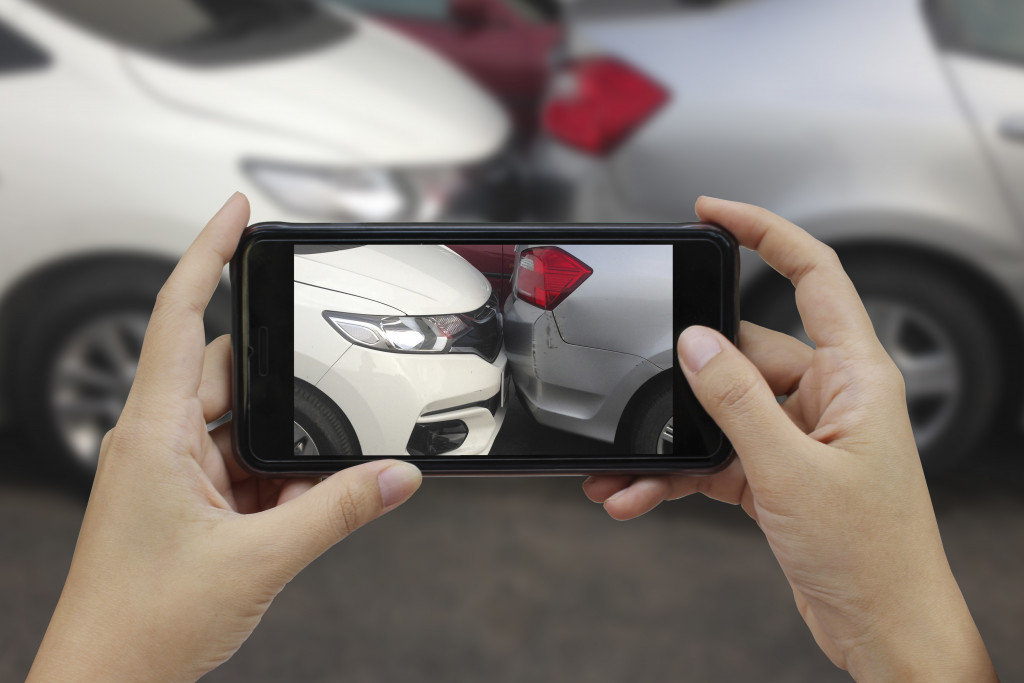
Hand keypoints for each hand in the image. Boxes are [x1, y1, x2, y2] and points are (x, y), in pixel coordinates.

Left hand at [27, 194, 421, 681]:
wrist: (106, 682)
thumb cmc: (142, 624)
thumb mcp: (260, 558)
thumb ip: (338, 512)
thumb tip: (396, 476)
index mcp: (153, 432)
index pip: (179, 315)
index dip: (207, 253)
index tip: (238, 213)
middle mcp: (158, 440)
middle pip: (229, 370)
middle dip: (282, 381)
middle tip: (326, 390)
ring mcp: (171, 471)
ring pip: (242, 425)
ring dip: (282, 445)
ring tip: (306, 479)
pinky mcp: (188, 500)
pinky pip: (243, 466)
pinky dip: (278, 480)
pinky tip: (297, 508)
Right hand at [584, 198, 996, 681]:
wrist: (882, 626)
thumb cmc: (871, 556)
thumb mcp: (791, 471)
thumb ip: (738, 402)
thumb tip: (696, 344)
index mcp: (855, 376)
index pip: (814, 275)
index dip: (765, 233)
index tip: (713, 213)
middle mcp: (827, 396)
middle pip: (743, 352)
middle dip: (683, 375)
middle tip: (634, 388)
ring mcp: (799, 434)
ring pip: (720, 410)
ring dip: (671, 437)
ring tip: (623, 468)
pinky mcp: (776, 471)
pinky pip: (715, 454)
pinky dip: (677, 473)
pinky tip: (641, 493)